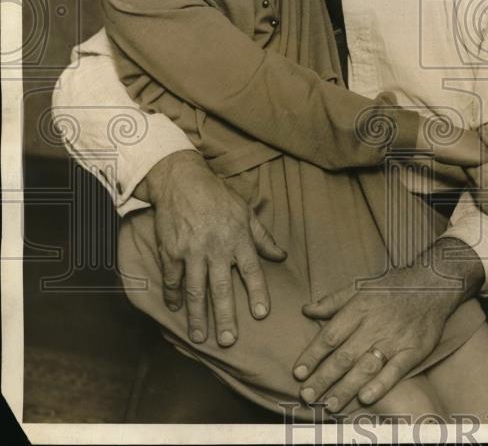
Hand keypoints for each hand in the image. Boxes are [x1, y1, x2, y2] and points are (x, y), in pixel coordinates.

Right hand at [140, 150, 285, 345]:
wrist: (182, 181)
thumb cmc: (218, 197)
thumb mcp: (246, 212)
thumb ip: (263, 237)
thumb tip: (282, 257)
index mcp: (238, 238)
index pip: (252, 270)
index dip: (257, 293)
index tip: (260, 315)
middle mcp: (216, 247)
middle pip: (222, 288)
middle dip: (225, 316)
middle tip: (228, 341)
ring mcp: (191, 251)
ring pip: (195, 290)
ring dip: (198, 316)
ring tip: (200, 338)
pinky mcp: (170, 251)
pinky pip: (172, 279)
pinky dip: (172, 296)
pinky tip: (174, 311)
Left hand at [293, 238, 483, 411]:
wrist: (433, 283)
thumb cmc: (392, 287)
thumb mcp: (361, 286)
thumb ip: (333, 300)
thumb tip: (306, 309)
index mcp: (358, 308)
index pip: (330, 336)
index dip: (312, 355)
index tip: (298, 373)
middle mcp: (374, 325)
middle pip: (344, 356)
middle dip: (323, 378)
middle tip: (307, 396)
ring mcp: (395, 339)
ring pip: (365, 367)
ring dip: (346, 388)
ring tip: (330, 404)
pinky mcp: (414, 350)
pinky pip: (395, 370)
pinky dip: (380, 385)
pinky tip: (365, 398)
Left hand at [466, 128, 487, 230]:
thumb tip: (480, 130)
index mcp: (479, 178)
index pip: (466, 163)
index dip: (472, 155)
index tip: (480, 150)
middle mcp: (479, 194)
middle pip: (473, 176)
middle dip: (480, 168)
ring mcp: (487, 206)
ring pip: (481, 189)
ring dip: (487, 181)